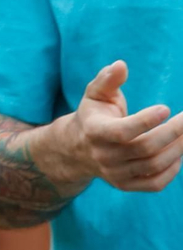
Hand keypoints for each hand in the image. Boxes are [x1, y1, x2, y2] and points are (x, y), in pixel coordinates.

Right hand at [70, 61, 182, 191]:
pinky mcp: (125, 185)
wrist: (77, 149)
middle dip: (173, 133)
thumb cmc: (93, 115)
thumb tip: (121, 64)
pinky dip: (172, 170)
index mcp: (94, 131)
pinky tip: (178, 153)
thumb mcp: (95, 94)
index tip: (166, 108)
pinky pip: (155, 183)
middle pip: (145, 148)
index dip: (145, 122)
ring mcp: (114, 173)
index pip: (122, 132)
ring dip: (177, 149)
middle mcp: (103, 156)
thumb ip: (107, 80)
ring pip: (154, 165)